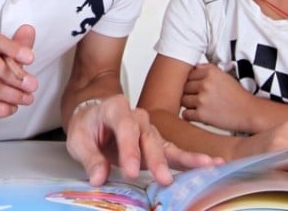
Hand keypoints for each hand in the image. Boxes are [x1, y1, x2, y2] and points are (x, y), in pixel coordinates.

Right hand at [0, 25, 37, 128]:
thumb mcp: (7, 57)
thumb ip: (18, 44)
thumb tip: (28, 30)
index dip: (12, 48)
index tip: (31, 58)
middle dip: (13, 74)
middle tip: (33, 84)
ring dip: (11, 93)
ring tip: (27, 98)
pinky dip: (1, 108)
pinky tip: (13, 108)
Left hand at [66, 94, 221, 185]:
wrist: (94, 115)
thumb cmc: (87, 124)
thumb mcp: (78, 138)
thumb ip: (89, 158)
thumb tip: (98, 177)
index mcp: (115, 108)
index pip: (125, 127)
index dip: (129, 149)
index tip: (130, 171)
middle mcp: (136, 115)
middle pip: (148, 136)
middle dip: (156, 159)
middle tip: (162, 178)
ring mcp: (149, 128)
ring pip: (165, 144)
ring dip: (183, 158)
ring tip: (205, 165)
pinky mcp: (157, 143)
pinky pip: (174, 151)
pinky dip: (190, 159)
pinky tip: (210, 163)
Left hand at [181, 62, 254, 131]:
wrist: (250, 113)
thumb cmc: (238, 95)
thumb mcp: (225, 76)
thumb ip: (207, 69)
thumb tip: (193, 67)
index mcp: (210, 72)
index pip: (188, 75)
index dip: (192, 82)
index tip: (198, 88)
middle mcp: (205, 84)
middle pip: (184, 87)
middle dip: (190, 93)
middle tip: (200, 99)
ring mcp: (202, 100)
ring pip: (183, 100)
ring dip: (189, 105)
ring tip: (200, 107)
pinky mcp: (202, 115)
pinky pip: (185, 114)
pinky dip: (190, 116)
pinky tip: (199, 115)